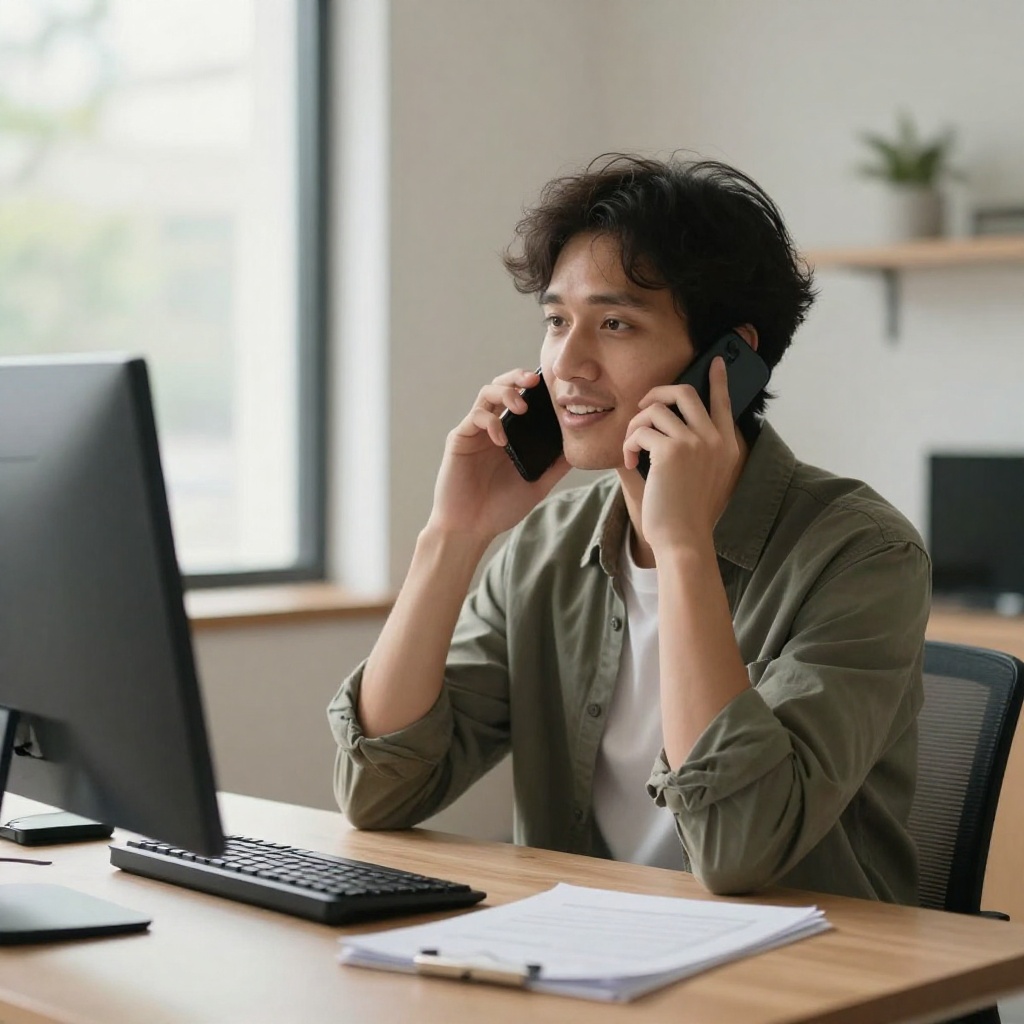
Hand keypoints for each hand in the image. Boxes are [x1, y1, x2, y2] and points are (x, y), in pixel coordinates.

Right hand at [427, 368, 569, 541]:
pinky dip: (490, 422)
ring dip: (505, 392)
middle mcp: (491, 427)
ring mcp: (474, 432)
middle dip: (518, 377)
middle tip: (535, 380)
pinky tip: (502, 439)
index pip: (521, 398)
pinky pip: (475, 417)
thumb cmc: (500, 508)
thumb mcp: (538, 484)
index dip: (533, 386)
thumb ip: (555, 464)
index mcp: (510, 434)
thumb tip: (580, 447)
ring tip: (521, 405)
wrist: (471, 528)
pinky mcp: (459, 439)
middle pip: (502, 386)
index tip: (552, 385)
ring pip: (487, 393)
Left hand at [623, 357, 742, 554]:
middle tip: (642, 407)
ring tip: (632, 448)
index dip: (718, 380)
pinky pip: (640, 431)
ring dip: (635, 426)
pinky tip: (632, 463)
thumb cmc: (688, 514)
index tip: (716, 362)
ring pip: (654, 410)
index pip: (724, 403)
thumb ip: (696, 450)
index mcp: (728, 446)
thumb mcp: (704, 478)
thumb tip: (668, 423)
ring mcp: (695, 442)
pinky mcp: (671, 451)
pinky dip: (629, 445)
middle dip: (657, 393)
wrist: (684, 539)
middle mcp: (715, 439)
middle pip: (685, 393)